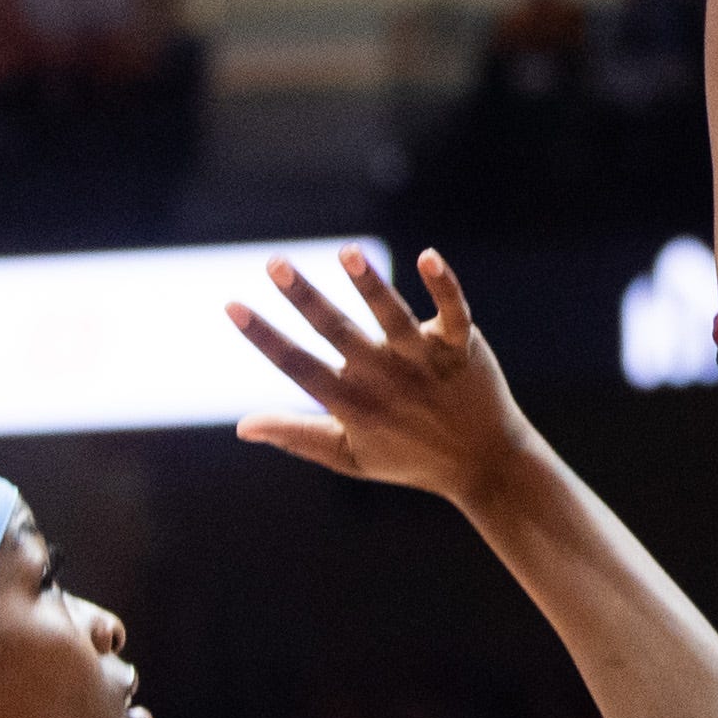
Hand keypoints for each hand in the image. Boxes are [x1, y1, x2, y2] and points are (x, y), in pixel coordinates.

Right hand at [230, 248, 535, 504]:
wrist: (486, 464)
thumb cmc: (410, 457)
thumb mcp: (348, 456)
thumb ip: (296, 435)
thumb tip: (242, 426)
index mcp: (353, 404)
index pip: (299, 366)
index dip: (264, 337)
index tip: (232, 305)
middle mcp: (386, 380)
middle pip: (338, 333)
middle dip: (305, 298)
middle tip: (275, 263)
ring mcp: (425, 361)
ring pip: (394, 318)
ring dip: (371, 286)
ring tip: (349, 252)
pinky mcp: (462, 347)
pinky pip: (454, 312)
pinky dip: (443, 286)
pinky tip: (429, 256)